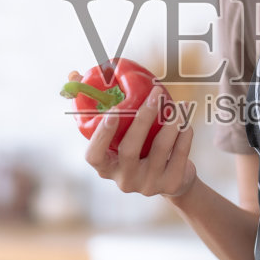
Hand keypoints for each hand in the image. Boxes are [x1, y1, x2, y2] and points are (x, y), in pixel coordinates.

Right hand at [73, 71, 197, 199]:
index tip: (113, 111)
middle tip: (155, 93)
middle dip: (143, 118)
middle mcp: (124, 180)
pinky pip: (179, 155)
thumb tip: (73, 74)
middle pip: (129, 150)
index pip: (94, 156)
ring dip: (170, 123)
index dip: (101, 135)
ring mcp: (148, 185)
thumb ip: (97, 106)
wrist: (170, 178)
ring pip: (160, 150)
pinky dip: (184, 135)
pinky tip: (186, 119)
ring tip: (177, 105)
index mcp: (106, 167)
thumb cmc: (137, 147)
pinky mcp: (171, 185)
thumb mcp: (119, 133)